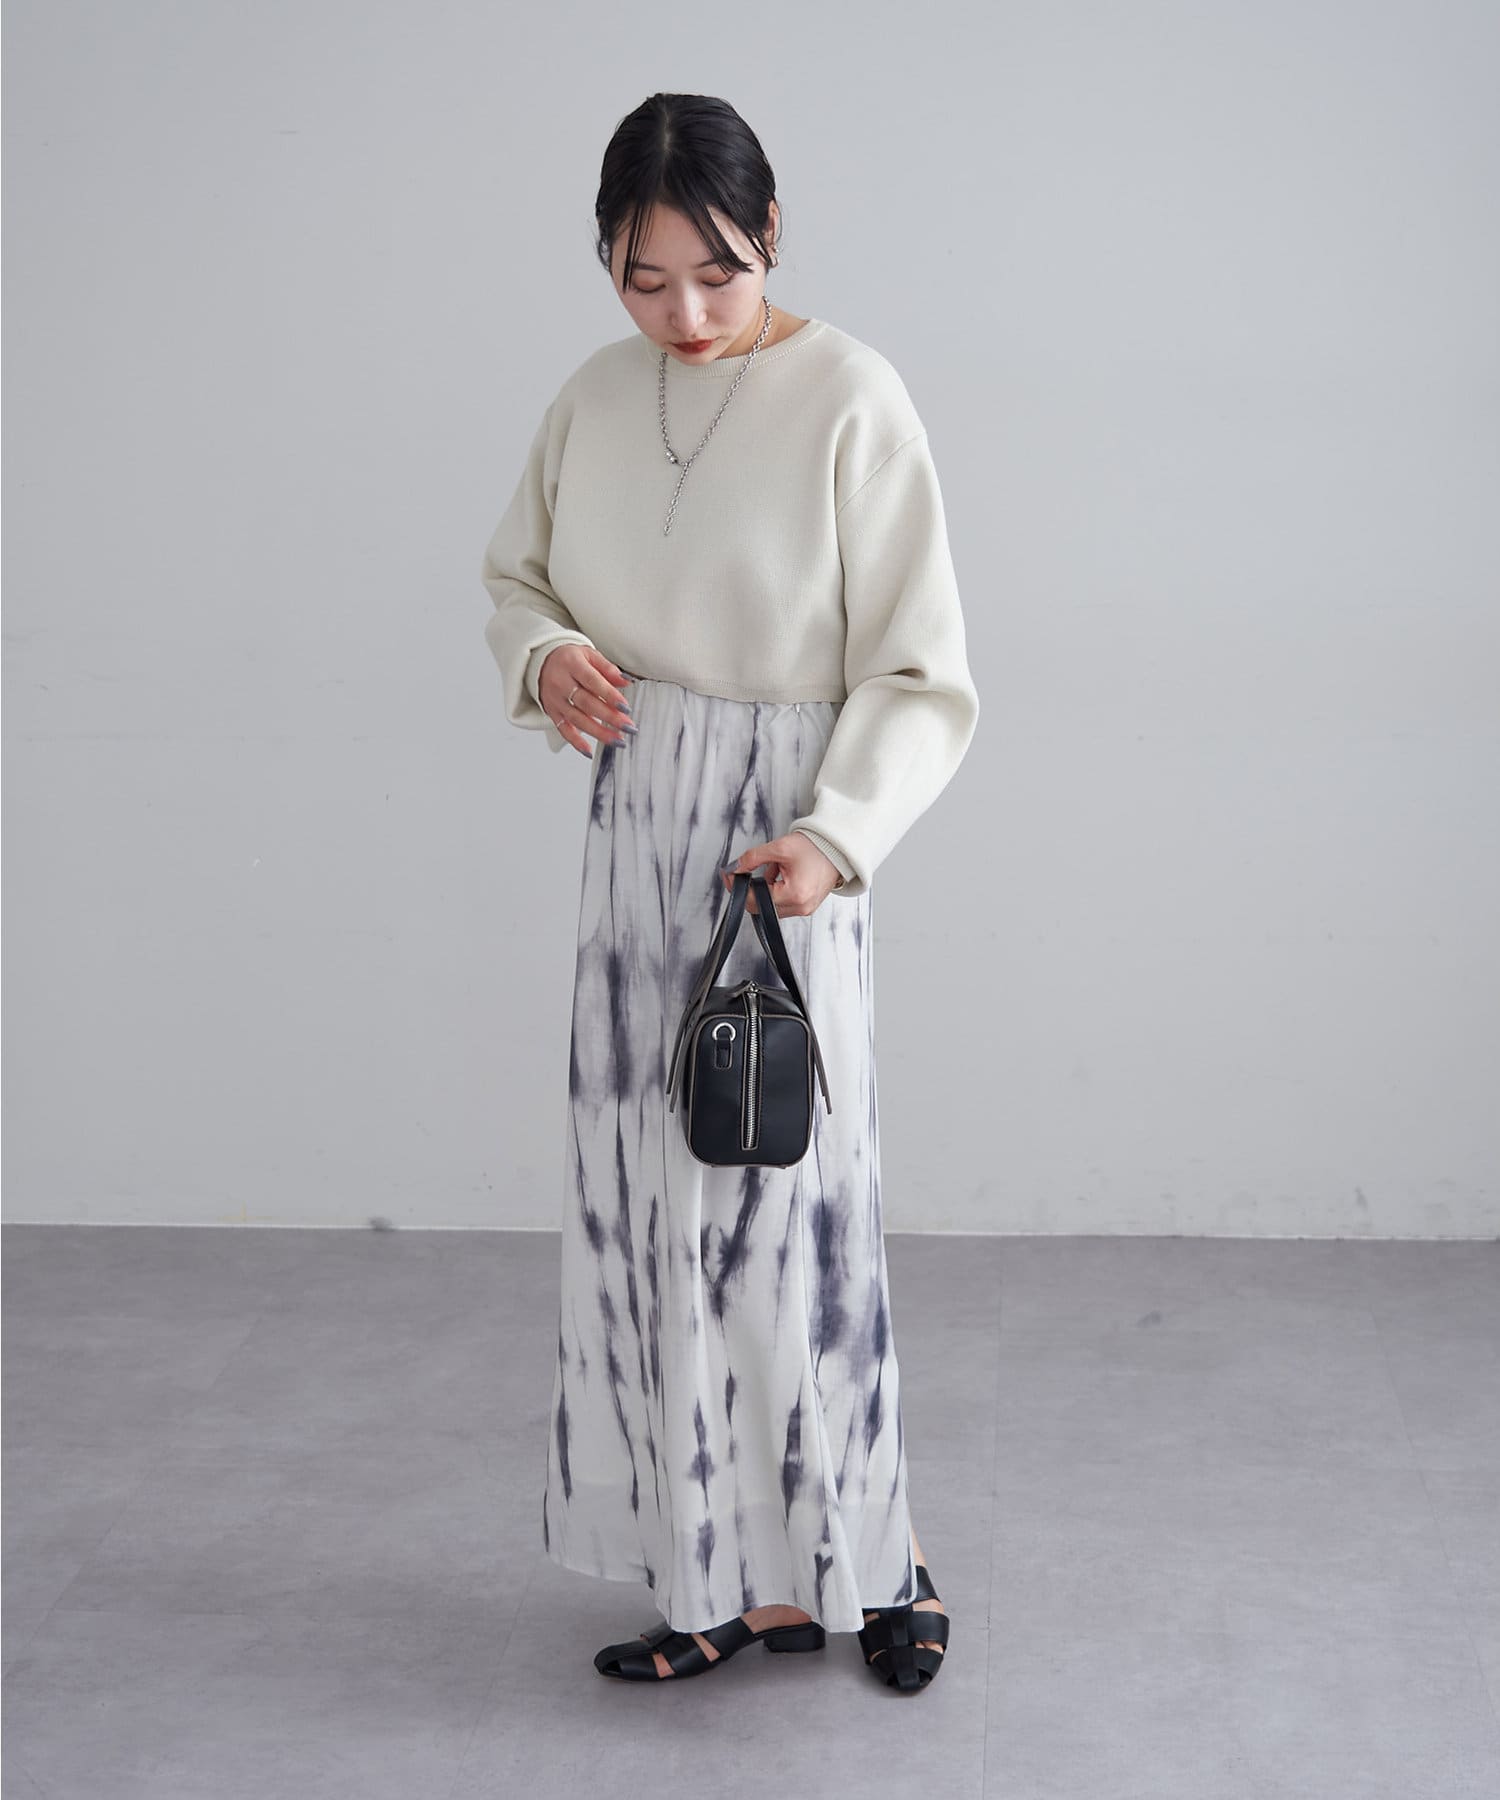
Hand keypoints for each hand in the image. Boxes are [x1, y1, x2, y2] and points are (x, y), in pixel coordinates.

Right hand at [539, 645, 632, 756]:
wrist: (542, 663)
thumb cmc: (570, 659)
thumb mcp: (589, 655)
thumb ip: (607, 668)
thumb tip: (626, 682)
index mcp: (572, 664)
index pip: (592, 681)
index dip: (609, 695)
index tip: (625, 707)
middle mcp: (561, 682)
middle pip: (587, 703)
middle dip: (609, 717)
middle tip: (628, 727)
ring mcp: (555, 699)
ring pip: (577, 719)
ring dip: (599, 732)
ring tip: (618, 740)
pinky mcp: (552, 712)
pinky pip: (563, 729)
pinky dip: (575, 742)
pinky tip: (589, 751)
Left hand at [721, 833, 844, 916]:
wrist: (837, 849)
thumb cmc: (816, 848)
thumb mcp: (779, 847)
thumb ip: (752, 858)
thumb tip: (735, 868)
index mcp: (794, 894)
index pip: (754, 899)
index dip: (739, 887)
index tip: (730, 876)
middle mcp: (801, 907)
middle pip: (761, 906)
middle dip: (752, 887)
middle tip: (747, 870)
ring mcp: (805, 909)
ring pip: (771, 905)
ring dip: (766, 888)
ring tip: (776, 868)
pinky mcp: (807, 906)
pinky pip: (783, 903)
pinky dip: (777, 890)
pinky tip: (783, 875)